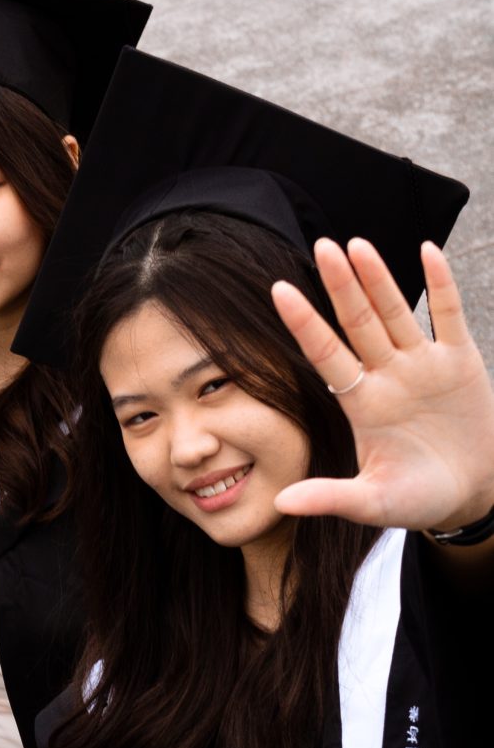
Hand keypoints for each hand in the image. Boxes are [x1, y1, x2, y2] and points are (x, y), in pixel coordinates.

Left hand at [271, 240, 493, 531]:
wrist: (469, 494)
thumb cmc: (417, 499)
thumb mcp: (372, 502)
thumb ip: (330, 497)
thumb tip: (280, 503)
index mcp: (361, 404)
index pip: (326, 355)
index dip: (305, 323)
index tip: (279, 290)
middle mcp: (387, 376)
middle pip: (358, 323)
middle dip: (341, 286)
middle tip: (321, 247)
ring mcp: (422, 365)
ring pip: (396, 312)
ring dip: (378, 279)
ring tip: (356, 244)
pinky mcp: (459, 361)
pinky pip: (448, 315)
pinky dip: (440, 284)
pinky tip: (427, 251)